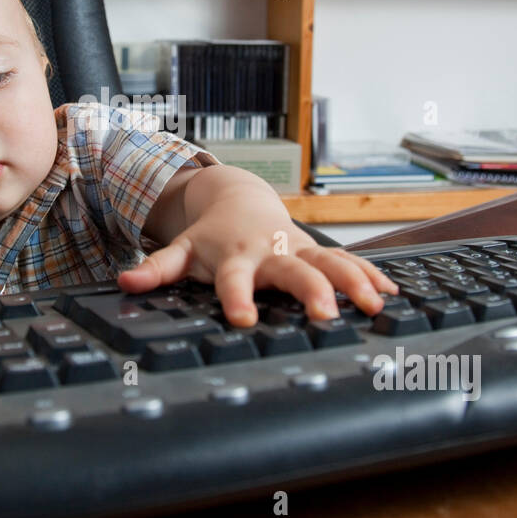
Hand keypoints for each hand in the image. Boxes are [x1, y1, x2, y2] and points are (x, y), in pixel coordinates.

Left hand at [118, 209, 397, 327]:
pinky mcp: (318, 251)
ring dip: (352, 282)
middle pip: (293, 272)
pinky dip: (370, 275)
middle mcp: (271, 253)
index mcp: (235, 258)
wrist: (238, 199)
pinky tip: (392, 294)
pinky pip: (348, 262)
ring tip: (374, 306)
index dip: (237, 298)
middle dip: (310, 291)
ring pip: (329, 263)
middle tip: (324, 315)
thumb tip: (124, 280)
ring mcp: (298, 250)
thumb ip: (157, 269)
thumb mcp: (181, 252)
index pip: (234, 281)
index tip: (243, 318)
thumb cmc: (210, 237)